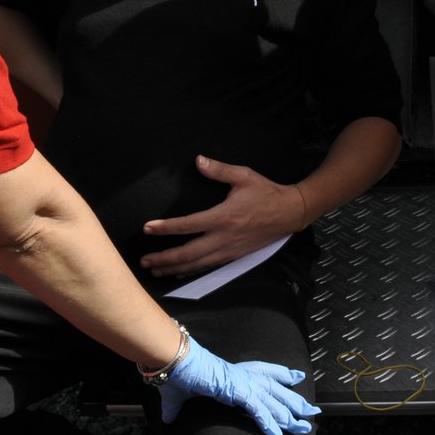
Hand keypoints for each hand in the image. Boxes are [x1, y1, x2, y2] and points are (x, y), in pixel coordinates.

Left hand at [140, 156, 300, 276]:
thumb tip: (198, 160)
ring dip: (174, 268)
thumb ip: (219, 170)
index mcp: (223, 217)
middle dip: (164, 258)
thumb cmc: (266, 193)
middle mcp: (223, 238)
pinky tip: (179, 273)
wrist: (289, 213)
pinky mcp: (233, 256)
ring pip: (196, 265)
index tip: (147, 228)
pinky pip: (208, 267)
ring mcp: (228, 250)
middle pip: (187, 253)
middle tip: (144, 260)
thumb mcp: (244, 176)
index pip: (188, 224)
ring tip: (155, 269)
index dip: (165, 228)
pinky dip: (191, 271)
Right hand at [159, 336, 319, 434]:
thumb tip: (167, 418)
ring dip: (289, 415)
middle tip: (312, 411)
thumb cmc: (178, 373)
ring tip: (304, 426)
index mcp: (233, 373)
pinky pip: (258, 410)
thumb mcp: (180, 395)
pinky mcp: (238, 391)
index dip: (282, 375)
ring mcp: (242, 383)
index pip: (264, 373)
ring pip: (273, 401)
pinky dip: (269, 423)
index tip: (297, 377)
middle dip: (294, 401)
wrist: (175, 362)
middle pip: (276, 390)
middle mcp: (243, 376)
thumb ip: (176, 408)